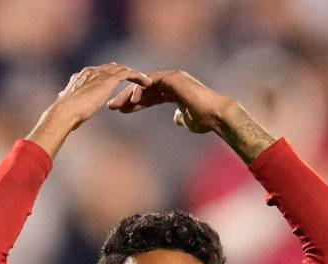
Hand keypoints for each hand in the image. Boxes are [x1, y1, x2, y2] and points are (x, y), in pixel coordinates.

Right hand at [27, 63, 150, 158]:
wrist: (64, 112)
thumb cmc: (63, 116)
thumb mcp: (68, 109)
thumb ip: (69, 108)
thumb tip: (62, 116)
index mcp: (80, 77)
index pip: (97, 72)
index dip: (108, 76)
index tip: (116, 81)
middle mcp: (90, 72)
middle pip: (111, 67)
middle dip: (122, 72)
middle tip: (134, 79)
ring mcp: (99, 74)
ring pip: (121, 69)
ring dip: (134, 74)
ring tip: (145, 81)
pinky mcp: (108, 80)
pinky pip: (128, 74)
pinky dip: (138, 77)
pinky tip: (148, 83)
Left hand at [108, 69, 276, 160]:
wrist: (215, 116)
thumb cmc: (205, 121)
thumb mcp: (188, 120)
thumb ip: (181, 117)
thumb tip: (177, 119)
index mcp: (173, 91)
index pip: (148, 96)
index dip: (134, 103)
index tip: (121, 111)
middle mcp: (171, 82)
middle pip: (143, 89)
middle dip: (126, 98)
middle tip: (111, 106)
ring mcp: (173, 78)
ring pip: (144, 85)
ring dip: (129, 94)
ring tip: (116, 105)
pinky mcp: (174, 78)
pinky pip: (152, 83)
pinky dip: (140, 91)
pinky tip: (131, 101)